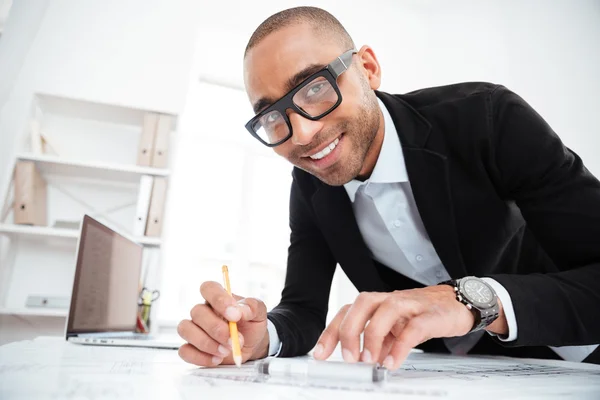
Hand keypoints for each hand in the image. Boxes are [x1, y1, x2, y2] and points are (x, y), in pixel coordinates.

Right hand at [177, 281, 269, 366]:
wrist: (252, 344)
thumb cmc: (251, 324)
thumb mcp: (258, 313)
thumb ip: (252, 307)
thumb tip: (241, 310)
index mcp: (218, 298)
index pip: (208, 288)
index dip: (219, 300)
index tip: (235, 315)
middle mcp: (203, 311)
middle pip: (197, 312)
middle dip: (216, 328)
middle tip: (233, 340)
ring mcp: (194, 329)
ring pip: (186, 329)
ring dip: (206, 343)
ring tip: (226, 351)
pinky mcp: (192, 347)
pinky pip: (185, 351)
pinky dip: (201, 357)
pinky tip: (217, 359)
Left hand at [313, 286, 504, 369]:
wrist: (458, 304)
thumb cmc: (422, 314)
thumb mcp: (396, 330)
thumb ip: (379, 343)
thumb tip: (363, 362)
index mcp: (378, 304)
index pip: (348, 312)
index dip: (331, 331)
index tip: (320, 354)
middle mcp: (390, 300)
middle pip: (362, 304)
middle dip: (349, 330)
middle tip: (347, 357)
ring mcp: (410, 304)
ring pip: (386, 310)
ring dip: (373, 335)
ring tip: (368, 360)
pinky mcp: (430, 315)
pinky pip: (414, 327)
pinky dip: (401, 345)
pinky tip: (393, 362)